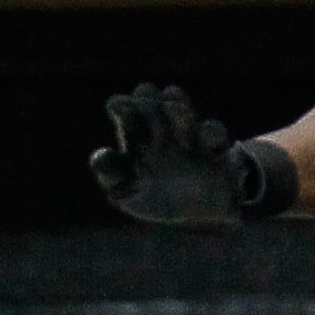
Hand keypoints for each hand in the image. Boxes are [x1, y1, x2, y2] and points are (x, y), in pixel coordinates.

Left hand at [92, 83, 243, 228]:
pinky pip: (215, 134)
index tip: (119, 107)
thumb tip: (100, 155)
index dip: (121, 105)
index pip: (126, 109)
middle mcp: (161, 130)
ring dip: (177, 111)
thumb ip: (111, 175)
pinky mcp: (215, 151)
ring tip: (173, 109)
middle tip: (144, 105)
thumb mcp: (127, 193)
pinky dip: (211, 133)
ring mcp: (188, 137)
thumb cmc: (156, 195)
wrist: (197, 214)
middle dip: (147, 100)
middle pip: (152, 100)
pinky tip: (204, 139)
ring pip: (181, 111)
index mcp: (137, 136)